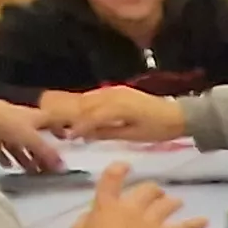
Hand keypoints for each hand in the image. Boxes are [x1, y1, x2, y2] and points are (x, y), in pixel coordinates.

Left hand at [0, 95, 62, 169]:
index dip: (59, 129)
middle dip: (40, 153)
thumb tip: (63, 167)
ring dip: (24, 157)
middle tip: (46, 168)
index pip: (50, 121)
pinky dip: (5, 156)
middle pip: (33, 137)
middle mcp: (19, 119)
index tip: (65, 140)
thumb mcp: (31, 139)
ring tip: (30, 171)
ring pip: (17, 143)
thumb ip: (47, 153)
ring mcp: (2, 126)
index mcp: (33, 116)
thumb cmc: (7, 122)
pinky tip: (8, 166)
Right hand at [51, 85, 185, 140]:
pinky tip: (73, 115)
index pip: (90, 115)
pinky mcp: (114, 91)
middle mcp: (112, 95)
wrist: (177, 114)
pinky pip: (92, 97)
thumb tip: (85, 134)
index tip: (66, 136)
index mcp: (118, 107)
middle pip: (80, 102)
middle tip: (50, 124)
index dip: (77, 126)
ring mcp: (112, 91)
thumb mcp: (135, 135)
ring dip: (68, 108)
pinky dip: (80, 106)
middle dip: (62, 112)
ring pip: (84, 98)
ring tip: (56, 121)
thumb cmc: (159, 129)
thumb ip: (108, 132)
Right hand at [70, 165, 198, 227]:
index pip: (111, 180)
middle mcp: (131, 207)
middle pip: (147, 189)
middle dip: (153, 190)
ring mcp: (151, 221)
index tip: (126, 165)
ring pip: (167, 204)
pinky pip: (184, 227)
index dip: (119, 170)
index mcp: (108, 205)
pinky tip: (204, 221)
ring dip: (172, 202)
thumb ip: (87, 218)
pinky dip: (195, 224)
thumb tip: (91, 215)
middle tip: (157, 194)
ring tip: (177, 202)